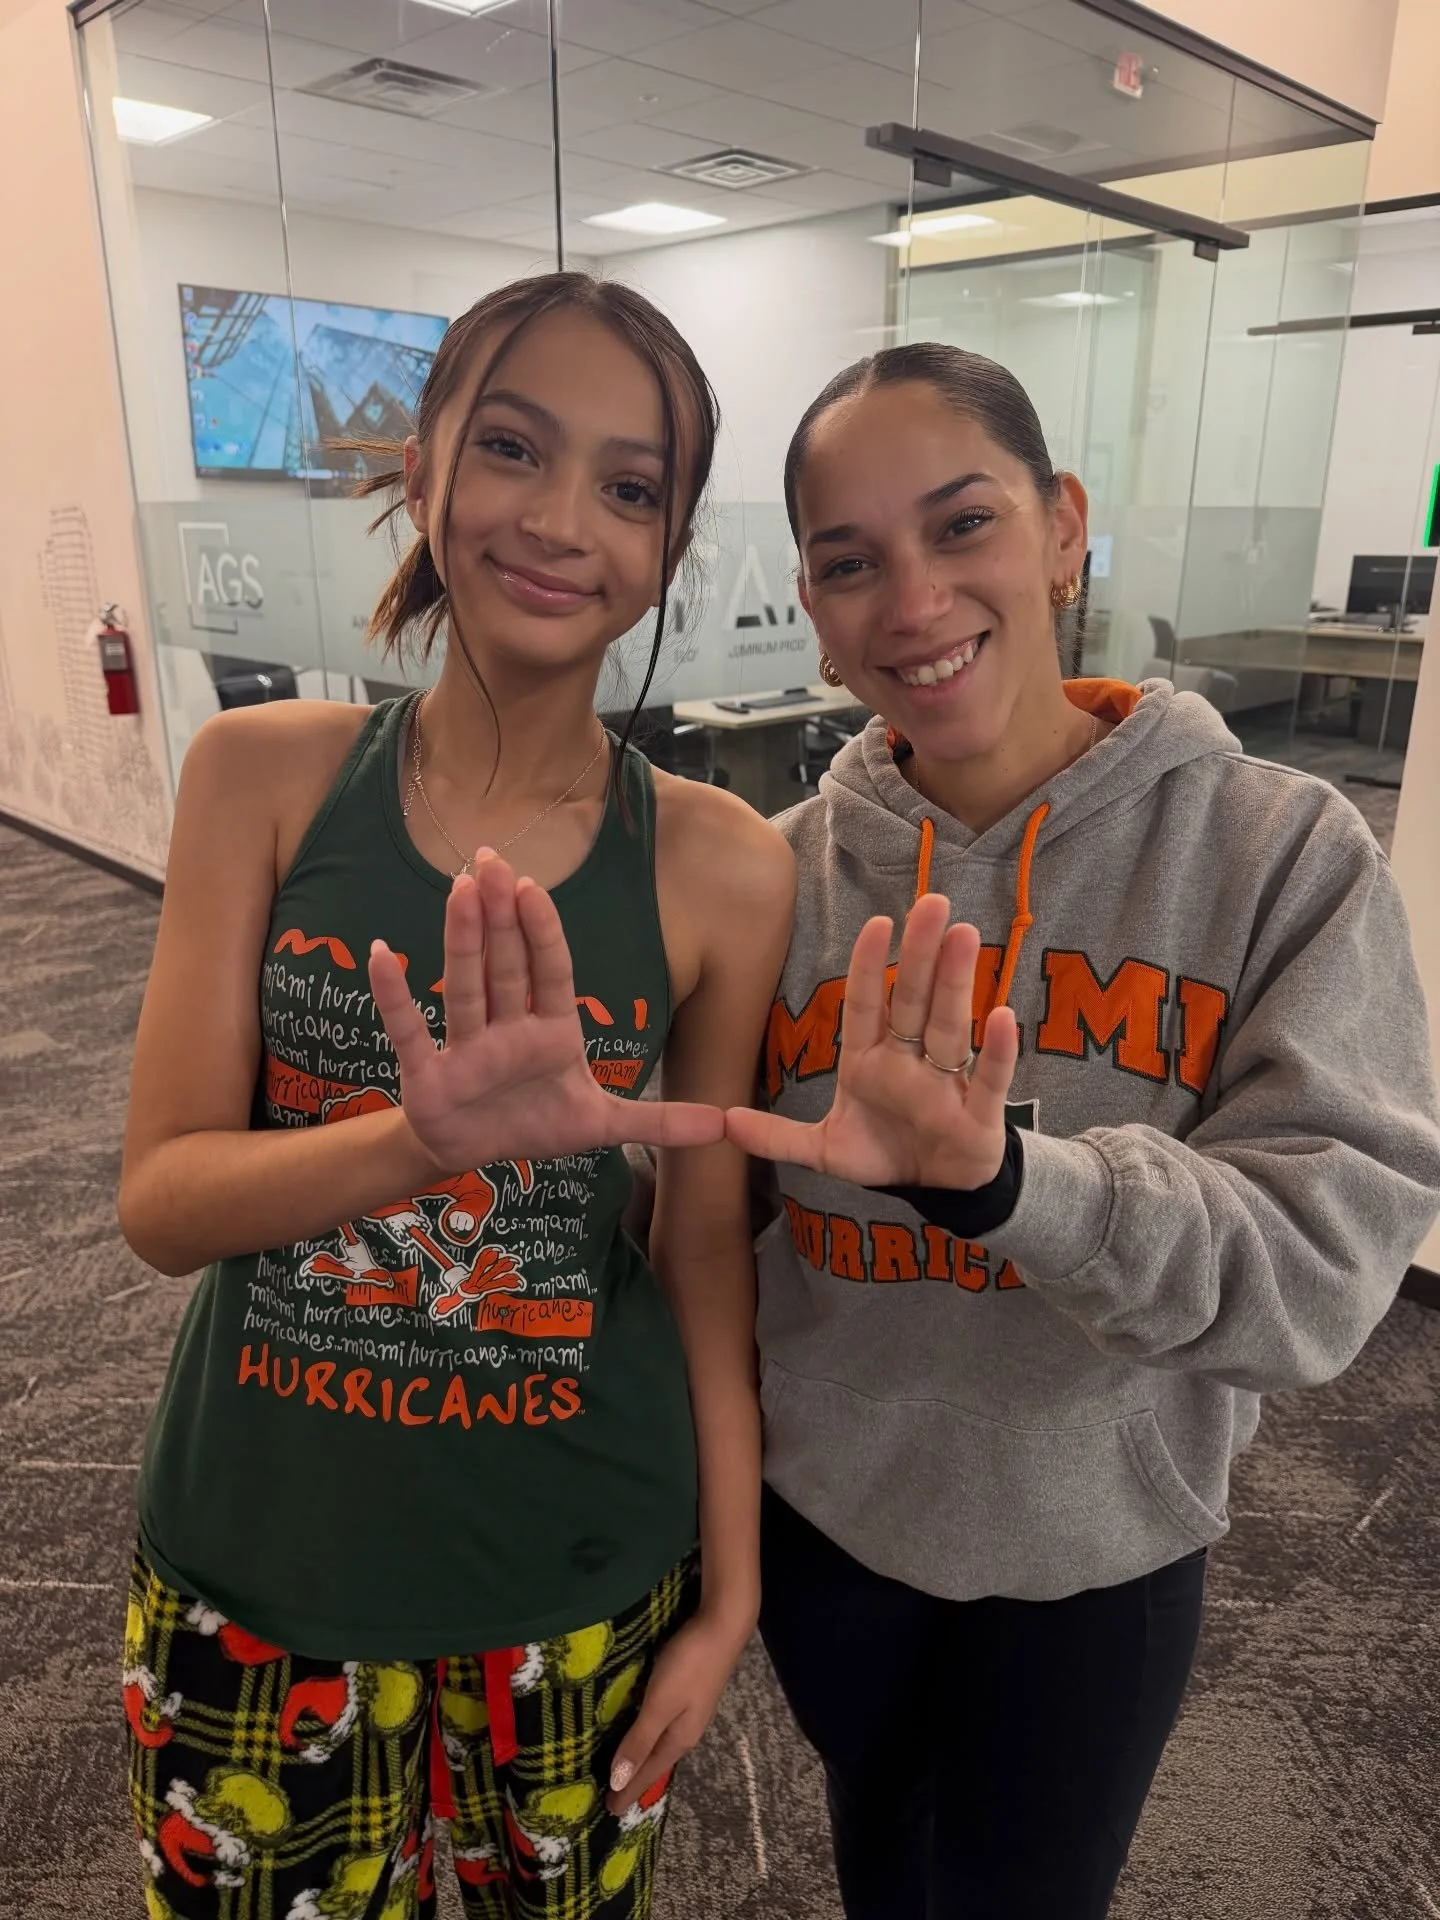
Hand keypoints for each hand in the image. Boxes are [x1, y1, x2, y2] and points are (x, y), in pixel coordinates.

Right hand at [369, 851, 722, 1172]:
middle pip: (506, 964)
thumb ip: (658, 1121)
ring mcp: (467, 1046)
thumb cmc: (535, 1122)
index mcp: (551, 1031)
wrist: (476, 1155)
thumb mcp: (601, 1125)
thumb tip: (726, 1126)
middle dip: (501, 915)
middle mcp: (508, 1028)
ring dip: (461, 938)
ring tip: (459, 888)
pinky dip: (395, 994)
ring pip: (465, 984)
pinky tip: (381, 954)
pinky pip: (409, 1027)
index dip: (544, 932)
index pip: (551, 972)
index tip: (536, 890)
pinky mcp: (428, 1070)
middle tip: (492, 859)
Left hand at [606, 1611, 744, 1815]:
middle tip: (616, 1797)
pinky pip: (664, 1728)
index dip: (628, 1791)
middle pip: (657, 1763)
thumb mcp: (659, 1704)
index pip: (648, 1773)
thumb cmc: (688, 1666)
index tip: (611, 1813)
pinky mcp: (689, 1693)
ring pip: (661, 1746)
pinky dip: (650, 1739)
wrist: (722, 1626)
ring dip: (643, 1760)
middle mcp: (687, 1731)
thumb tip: (619, 1781)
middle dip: (637, 1781)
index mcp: (679, 1739)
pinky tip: (645, 1733)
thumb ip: (639, 1740)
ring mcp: (690, 1712)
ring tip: (628, 1772)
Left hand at [726, 894, 1018, 1189]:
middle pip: (912, 1002)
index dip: (868, 967)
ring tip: (963, 936)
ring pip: (950, 1026)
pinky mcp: (979, 1115)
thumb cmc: (883, 1151)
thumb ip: (777, 1136)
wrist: (934, 1190)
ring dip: (955, 983)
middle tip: (932, 903)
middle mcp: (908, 1061)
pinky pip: (990, 1079)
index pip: (867, 1005)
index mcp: (869, 1061)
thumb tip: (723, 1122)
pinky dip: (999, 1052)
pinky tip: (1002, 1016)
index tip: (876, 924)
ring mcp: (946, 1084)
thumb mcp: (824, 1151)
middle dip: (920, 955)